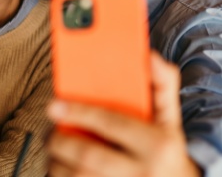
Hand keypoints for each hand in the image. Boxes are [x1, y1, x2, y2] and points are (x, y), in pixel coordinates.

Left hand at [46, 51, 201, 176]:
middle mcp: (142, 171)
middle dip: (61, 142)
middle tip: (51, 133)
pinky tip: (62, 169)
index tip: (55, 105)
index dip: (79, 112)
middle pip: (88, 157)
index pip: (111, 123)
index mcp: (157, 144)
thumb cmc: (166, 148)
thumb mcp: (170, 116)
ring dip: (58, 164)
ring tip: (56, 152)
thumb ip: (162, 83)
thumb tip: (149, 56)